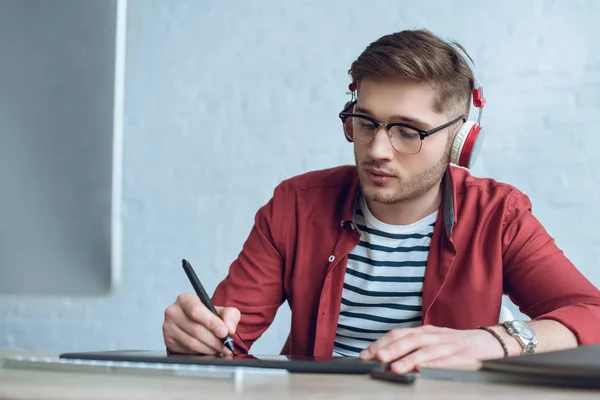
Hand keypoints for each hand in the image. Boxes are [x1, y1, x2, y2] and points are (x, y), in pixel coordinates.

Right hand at [162, 293, 240, 354]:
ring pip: (192, 342)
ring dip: (209, 349)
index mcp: (185, 299)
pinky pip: (187, 350)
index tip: (224, 332)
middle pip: (196, 329)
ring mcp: (169, 327)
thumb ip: (230, 315)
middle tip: (226, 345)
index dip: (212, 323)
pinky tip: (208, 350)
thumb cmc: (206, 315)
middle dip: (214, 340)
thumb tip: (229, 329)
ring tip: (219, 349)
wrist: (195, 322)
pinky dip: (201, 353)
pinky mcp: (169, 341)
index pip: (196, 310)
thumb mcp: (222, 310)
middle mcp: (174, 312)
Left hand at [359, 325, 505, 373]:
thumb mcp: (433, 341)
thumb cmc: (458, 344)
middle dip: (389, 349)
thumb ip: (413, 347)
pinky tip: (424, 370)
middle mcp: (433, 335)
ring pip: (424, 350)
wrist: (490, 340)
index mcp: (424, 331)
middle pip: (408, 339)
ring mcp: (448, 345)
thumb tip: (388, 357)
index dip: (380, 343)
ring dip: (408, 358)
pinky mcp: (462, 356)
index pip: (397, 334)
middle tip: (374, 358)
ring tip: (395, 367)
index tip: (365, 355)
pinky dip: (433, 365)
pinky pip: (446, 361)